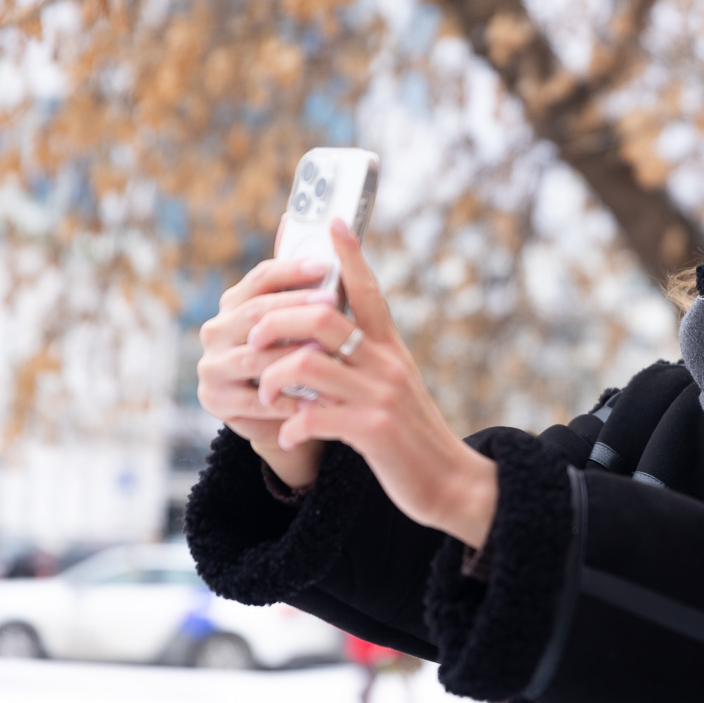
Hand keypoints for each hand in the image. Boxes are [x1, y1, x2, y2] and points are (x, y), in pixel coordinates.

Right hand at [196, 244, 333, 487]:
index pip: (260, 278)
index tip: (324, 264)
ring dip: (292, 352)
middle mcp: (216, 331)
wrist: (282, 410)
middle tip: (331, 303)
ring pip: (255, 355)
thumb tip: (292, 217)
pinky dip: (286, 395)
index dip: (292, 269)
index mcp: (234, 304)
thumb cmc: (294, 354)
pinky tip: (314, 395)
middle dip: (297, 307)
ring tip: (327, 348)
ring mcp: (212, 366)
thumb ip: (295, 277)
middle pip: (256, 313)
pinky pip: (255, 398)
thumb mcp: (297, 317)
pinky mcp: (216, 401)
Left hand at [248, 219, 497, 548]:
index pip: (368, 289)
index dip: (349, 253)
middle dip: (275, 321)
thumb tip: (322, 343)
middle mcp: (386, 363)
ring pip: (308, 363)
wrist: (451, 482)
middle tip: (252, 338)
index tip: (331, 220)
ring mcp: (380, 395)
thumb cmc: (411, 436)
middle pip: (322, 316)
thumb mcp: (394, 387)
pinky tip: (289, 434)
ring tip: (263, 395)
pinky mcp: (373, 430)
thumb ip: (365, 361)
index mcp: (390, 348)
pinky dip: (291, 425)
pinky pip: (315, 416)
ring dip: (272, 378)